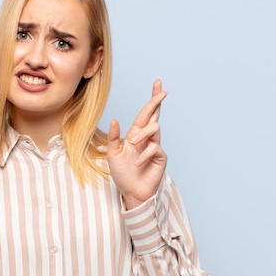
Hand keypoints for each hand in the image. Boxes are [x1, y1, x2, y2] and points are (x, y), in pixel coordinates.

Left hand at [107, 79, 166, 209]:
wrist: (130, 192)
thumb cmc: (122, 174)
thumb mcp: (113, 154)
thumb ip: (113, 137)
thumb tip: (115, 120)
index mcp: (136, 134)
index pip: (145, 113)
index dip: (152, 99)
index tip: (157, 83)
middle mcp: (147, 138)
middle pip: (155, 115)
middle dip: (157, 103)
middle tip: (162, 92)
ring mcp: (155, 147)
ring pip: (155, 130)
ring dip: (142, 134)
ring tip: (132, 144)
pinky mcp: (160, 158)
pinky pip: (154, 149)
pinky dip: (144, 154)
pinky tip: (137, 162)